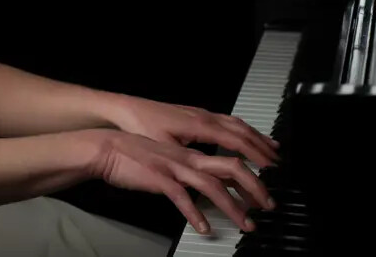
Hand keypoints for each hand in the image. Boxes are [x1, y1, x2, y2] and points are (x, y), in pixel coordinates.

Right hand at [90, 129, 273, 234]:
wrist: (107, 148)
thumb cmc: (135, 155)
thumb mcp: (168, 159)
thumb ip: (190, 170)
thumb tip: (210, 183)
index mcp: (191, 154)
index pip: (230, 162)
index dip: (253, 177)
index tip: (265, 194)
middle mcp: (188, 158)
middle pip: (231, 167)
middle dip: (254, 187)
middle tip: (268, 206)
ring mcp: (174, 167)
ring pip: (212, 184)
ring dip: (233, 206)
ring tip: (246, 224)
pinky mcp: (159, 178)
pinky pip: (181, 197)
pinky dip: (195, 214)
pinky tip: (204, 228)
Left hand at [109, 95, 279, 168]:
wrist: (125, 109)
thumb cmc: (141, 127)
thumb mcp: (164, 148)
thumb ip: (188, 160)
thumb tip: (207, 175)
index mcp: (199, 124)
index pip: (235, 139)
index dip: (255, 153)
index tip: (270, 165)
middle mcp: (204, 116)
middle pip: (241, 129)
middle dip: (261, 145)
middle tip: (278, 161)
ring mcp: (200, 113)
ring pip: (236, 123)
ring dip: (255, 135)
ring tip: (271, 148)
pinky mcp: (195, 114)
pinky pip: (226, 120)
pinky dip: (241, 129)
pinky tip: (244, 137)